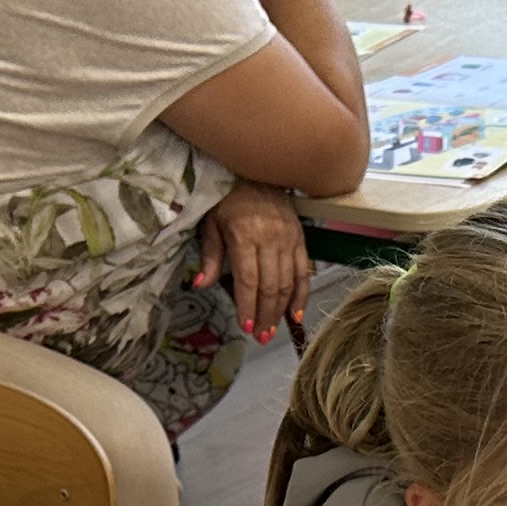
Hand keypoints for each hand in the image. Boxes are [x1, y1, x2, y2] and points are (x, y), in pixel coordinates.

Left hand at [193, 181, 309, 345]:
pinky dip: (302, 294)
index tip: (245, 327)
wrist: (255, 168)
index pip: (248, 280)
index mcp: (245, 235)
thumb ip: (210, 256)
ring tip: (273, 330)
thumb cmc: (227, 196)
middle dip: (265, 315)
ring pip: (288, 281)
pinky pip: (304, 270)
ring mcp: (288, 238)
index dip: (248, 306)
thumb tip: (202, 285)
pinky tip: (296, 314)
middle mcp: (270, 238)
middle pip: (271, 285)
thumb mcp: (211, 222)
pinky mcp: (300, 237)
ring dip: (281, 310)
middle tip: (260, 337)